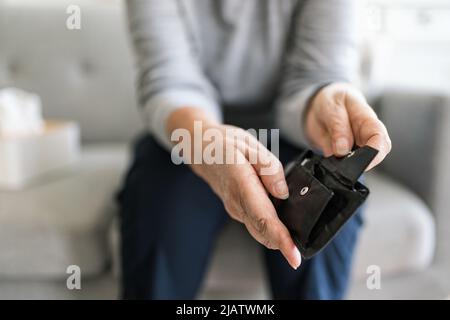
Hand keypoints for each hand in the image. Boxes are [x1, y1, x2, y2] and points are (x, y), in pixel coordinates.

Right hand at [167, 108, 301, 268]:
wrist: (198, 149)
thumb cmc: (222, 144)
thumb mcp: (248, 144)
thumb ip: (268, 167)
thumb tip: (283, 192)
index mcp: (240, 184)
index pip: (263, 218)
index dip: (280, 239)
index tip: (294, 256)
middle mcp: (236, 202)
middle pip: (263, 231)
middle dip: (284, 245)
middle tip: (303, 251)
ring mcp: (235, 208)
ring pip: (260, 230)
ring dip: (278, 238)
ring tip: (296, 241)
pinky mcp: (237, 209)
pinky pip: (257, 223)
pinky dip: (271, 228)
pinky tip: (284, 224)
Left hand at [305, 83, 391, 169]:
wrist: (317, 104)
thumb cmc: (331, 99)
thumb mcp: (332, 106)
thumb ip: (338, 126)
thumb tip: (342, 149)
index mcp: (366, 119)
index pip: (380, 137)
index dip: (375, 152)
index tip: (362, 161)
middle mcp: (363, 135)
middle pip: (375, 154)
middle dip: (362, 163)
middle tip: (345, 164)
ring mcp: (353, 146)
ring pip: (358, 163)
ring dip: (346, 166)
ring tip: (333, 159)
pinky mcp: (341, 155)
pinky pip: (341, 166)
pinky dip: (334, 167)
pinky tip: (327, 162)